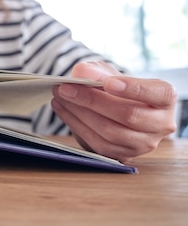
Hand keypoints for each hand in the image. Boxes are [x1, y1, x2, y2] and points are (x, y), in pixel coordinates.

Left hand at [51, 61, 176, 162]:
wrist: (112, 107)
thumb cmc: (113, 86)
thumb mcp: (107, 72)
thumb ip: (95, 71)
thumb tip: (81, 75)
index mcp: (165, 99)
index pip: (157, 93)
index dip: (133, 88)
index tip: (107, 83)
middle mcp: (161, 124)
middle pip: (128, 115)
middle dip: (92, 100)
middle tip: (66, 88)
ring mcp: (143, 144)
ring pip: (111, 132)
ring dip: (79, 113)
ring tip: (60, 97)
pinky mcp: (124, 155)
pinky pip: (98, 143)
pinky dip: (76, 125)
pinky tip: (62, 109)